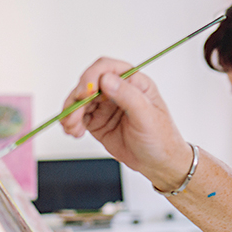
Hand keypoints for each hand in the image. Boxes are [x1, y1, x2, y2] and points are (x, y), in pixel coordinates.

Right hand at [59, 57, 192, 190]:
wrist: (159, 164)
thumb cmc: (161, 138)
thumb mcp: (147, 116)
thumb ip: (128, 96)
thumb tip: (106, 79)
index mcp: (134, 82)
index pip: (106, 68)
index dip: (91, 77)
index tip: (85, 93)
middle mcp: (118, 90)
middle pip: (88, 84)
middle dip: (77, 98)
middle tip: (74, 115)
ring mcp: (106, 105)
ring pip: (79, 100)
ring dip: (70, 112)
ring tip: (72, 128)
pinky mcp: (97, 121)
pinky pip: (78, 116)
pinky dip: (71, 122)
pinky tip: (74, 132)